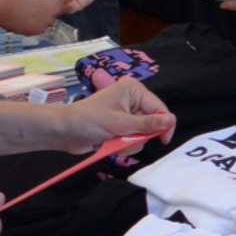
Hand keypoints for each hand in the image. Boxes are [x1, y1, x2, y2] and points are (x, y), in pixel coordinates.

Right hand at [0, 0, 73, 34]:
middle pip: (60, 7)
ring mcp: (48, 20)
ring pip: (50, 18)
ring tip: (27, 9)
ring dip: (43, 15)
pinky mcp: (39, 30)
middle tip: (37, 2)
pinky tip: (24, 17)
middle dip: (52, 5)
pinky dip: (34, 23)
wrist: (1, 4)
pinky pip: (40, 26)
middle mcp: (56, 8)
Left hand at [59, 78, 175, 153]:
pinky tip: (108, 142)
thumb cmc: (88, 120)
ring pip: (143, 134)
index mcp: (134, 90)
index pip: (159, 108)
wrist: (62, 131)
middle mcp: (133, 100)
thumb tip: (172, 120)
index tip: (163, 141)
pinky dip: (122, 145)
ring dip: (129, 142)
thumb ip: (147, 124)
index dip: (163, 125)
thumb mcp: (119, 123)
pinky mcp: (121, 126)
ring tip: (112, 140)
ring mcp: (127, 114)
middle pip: (152, 123)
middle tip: (122, 138)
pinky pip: (133, 140)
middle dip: (138, 135)